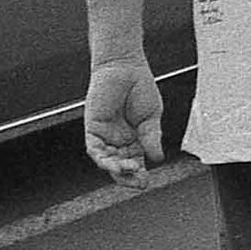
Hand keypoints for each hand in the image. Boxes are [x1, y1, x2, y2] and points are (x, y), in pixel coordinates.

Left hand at [84, 54, 164, 186]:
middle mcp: (118, 140)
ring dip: (117, 169)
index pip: (136, 163)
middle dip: (128, 175)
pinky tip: (114, 163)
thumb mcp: (153, 116)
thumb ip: (152, 137)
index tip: (146, 181)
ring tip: (129, 170)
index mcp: (135, 138)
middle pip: (120, 165)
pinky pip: (94, 149)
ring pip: (107, 160)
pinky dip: (102, 158)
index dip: (139, 174)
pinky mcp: (93, 129)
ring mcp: (105, 135)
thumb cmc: (139, 87)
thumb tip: (157, 156)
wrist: (125, 68)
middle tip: (139, 180)